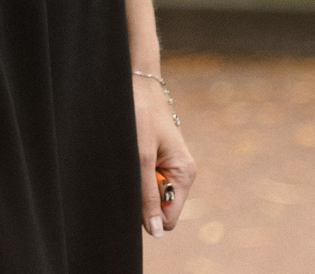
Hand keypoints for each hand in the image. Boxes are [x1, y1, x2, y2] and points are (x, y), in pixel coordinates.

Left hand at [134, 71, 195, 237]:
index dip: (149, 212)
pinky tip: (130, 152)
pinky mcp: (157, 159)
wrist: (137, 83)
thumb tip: (157, 232)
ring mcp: (168, 167)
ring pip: (150, 194)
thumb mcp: (141, 157)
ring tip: (131, 155)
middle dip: (142, 196)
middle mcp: (179, 174)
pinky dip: (134, 172)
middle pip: (158, 207)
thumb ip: (148, 195)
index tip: (135, 188)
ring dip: (136, 182)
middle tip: (131, 168)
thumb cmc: (141, 114)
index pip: (168, 218)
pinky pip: (145, 179)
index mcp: (183, 175)